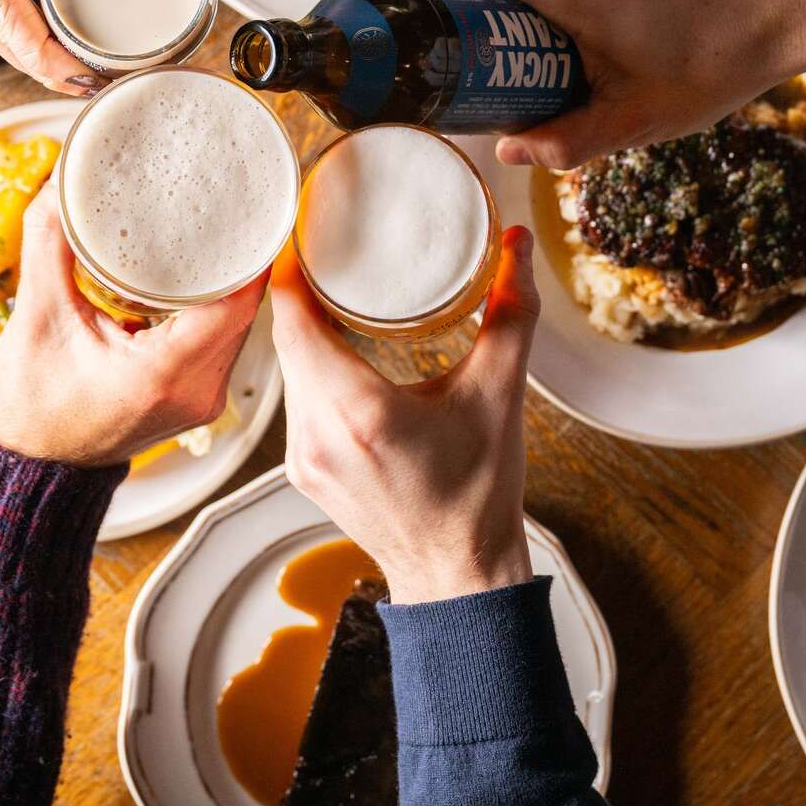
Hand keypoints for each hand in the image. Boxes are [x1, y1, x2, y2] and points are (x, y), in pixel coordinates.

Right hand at [0, 182, 263, 466]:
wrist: (32, 465)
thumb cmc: (32, 406)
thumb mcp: (37, 317)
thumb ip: (49, 243)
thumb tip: (60, 183)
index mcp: (164, 374)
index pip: (235, 302)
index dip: (248, 254)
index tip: (245, 212)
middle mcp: (196, 392)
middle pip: (244, 309)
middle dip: (240, 258)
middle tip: (230, 208)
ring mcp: (203, 400)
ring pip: (238, 326)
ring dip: (231, 283)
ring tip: (220, 235)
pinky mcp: (199, 400)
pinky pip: (225, 342)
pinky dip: (218, 308)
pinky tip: (206, 278)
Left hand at [271, 225, 538, 604]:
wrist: (458, 577)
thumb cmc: (479, 496)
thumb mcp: (499, 395)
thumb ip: (511, 313)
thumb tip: (517, 247)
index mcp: (357, 410)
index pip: (294, 316)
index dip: (292, 266)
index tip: (306, 228)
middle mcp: (316, 433)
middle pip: (288, 338)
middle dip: (304, 290)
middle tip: (326, 245)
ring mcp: (302, 456)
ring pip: (290, 369)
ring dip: (307, 331)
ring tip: (333, 288)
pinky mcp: (303, 470)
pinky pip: (297, 401)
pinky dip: (313, 368)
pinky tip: (339, 349)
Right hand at [436, 0, 805, 168]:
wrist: (776, 19)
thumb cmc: (710, 65)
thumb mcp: (634, 120)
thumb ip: (567, 141)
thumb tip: (510, 151)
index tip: (435, 10)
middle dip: (480, 6)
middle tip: (467, 53)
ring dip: (520, 6)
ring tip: (515, 60)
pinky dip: (553, 2)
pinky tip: (569, 51)